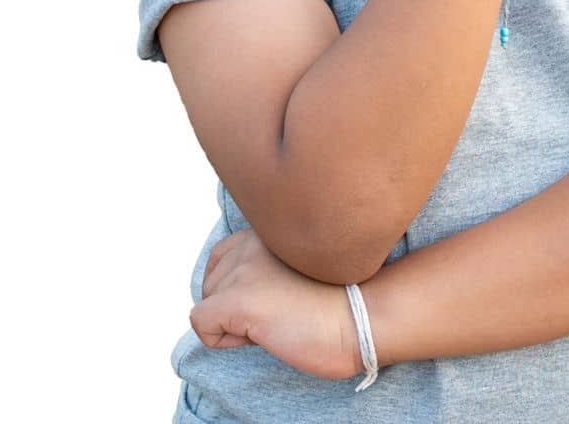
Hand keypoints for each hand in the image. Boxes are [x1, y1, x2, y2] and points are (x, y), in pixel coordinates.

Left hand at [192, 228, 363, 382]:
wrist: (365, 318)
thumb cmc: (344, 299)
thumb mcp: (305, 263)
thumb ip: (270, 261)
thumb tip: (234, 290)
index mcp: (271, 229)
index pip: (223, 254)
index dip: (241, 284)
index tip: (278, 294)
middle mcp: (253, 241)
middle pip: (212, 281)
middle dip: (235, 304)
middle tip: (281, 308)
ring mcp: (244, 269)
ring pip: (207, 302)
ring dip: (233, 321)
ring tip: (277, 319)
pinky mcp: (237, 299)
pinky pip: (203, 326)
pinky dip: (224, 339)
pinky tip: (262, 333)